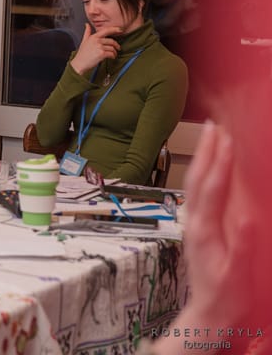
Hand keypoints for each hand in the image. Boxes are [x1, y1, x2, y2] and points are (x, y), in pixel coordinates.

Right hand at [69, 23, 120, 74]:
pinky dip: (113, 56)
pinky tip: (112, 57)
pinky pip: (111, 54)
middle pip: (111, 41)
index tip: (120, 29)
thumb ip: (87, 32)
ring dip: (114, 52)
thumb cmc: (82, 53)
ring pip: (112, 48)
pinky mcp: (101, 54)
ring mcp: (99, 47)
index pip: (106, 30)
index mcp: (94, 37)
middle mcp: (97, 41)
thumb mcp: (84, 41)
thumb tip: (87, 24)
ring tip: (113, 54)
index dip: (114, 29)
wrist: (80, 63)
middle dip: (116, 45)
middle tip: (118, 48)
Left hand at [174, 122, 254, 335]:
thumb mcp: (237, 275)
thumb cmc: (225, 298)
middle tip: (213, 124)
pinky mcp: (197, 229)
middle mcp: (194, 223)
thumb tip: (247, 217)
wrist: (207, 316)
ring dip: (203, 158)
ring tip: (210, 137)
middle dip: (206, 151)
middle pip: (197, 179)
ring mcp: (194, 225)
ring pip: (195, 184)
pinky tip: (211, 169)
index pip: (211, 189)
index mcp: (205, 230)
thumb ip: (242, 246)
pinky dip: (205, 175)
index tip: (226, 137)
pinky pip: (199, 194)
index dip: (219, 162)